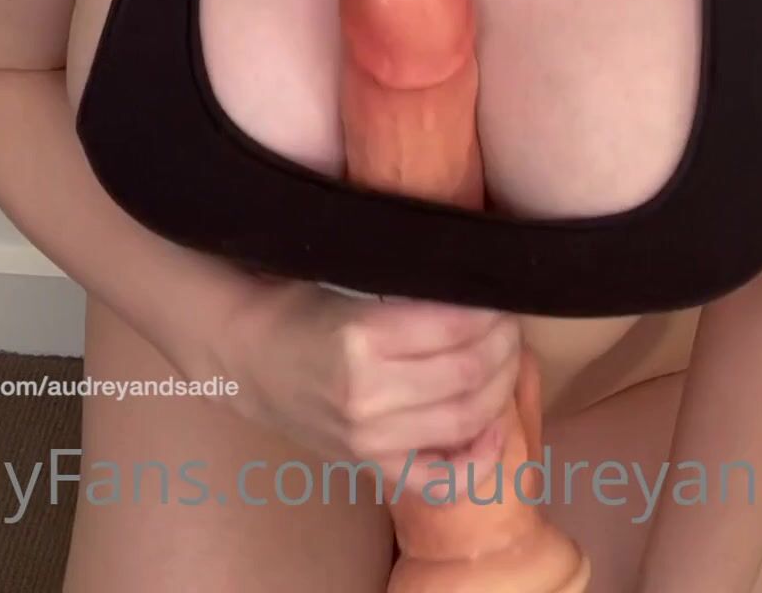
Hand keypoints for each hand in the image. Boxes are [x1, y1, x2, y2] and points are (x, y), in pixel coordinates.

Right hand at [223, 276, 521, 489]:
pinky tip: (496, 428)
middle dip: (505, 344)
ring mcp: (371, 438)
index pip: (456, 325)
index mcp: (363, 337)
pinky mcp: (372, 465)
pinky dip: (478, 458)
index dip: (491, 310)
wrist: (251, 358)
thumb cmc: (304, 309)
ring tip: (507, 358)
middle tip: (510, 323)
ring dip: (502, 386)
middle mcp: (369, 394)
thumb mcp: (354, 283)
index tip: (500, 294)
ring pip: (466, 417)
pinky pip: (440, 479)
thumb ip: (413, 291)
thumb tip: (480, 283)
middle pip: (470, 372)